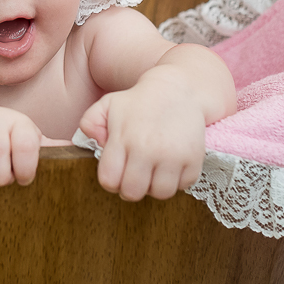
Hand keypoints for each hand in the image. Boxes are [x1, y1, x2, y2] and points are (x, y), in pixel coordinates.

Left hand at [78, 66, 209, 200]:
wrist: (178, 90)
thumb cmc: (139, 101)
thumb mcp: (108, 104)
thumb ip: (90, 122)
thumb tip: (95, 142)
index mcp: (123, 138)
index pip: (109, 180)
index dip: (110, 181)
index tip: (117, 172)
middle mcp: (148, 149)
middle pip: (133, 192)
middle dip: (131, 187)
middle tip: (135, 175)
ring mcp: (173, 155)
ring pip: (160, 193)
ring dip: (155, 186)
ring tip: (154, 172)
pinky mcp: (194, 158)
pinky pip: (184, 186)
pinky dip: (178, 180)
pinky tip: (171, 166)